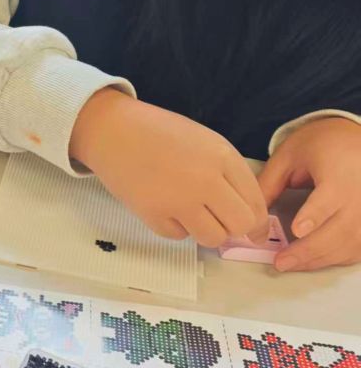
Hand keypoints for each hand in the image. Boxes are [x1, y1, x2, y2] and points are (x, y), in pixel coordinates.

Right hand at [71, 89, 268, 247]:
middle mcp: (205, 179)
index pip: (256, 204)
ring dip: (204, 230)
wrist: (111, 130)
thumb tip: (248, 217)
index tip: (249, 228)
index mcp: (223, 157)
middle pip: (240, 225)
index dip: (255, 221)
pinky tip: (163, 205)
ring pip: (212, 238)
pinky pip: (178, 236)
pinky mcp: (153, 213)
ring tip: (189, 212)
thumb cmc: (159, 133)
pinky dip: (174, 226)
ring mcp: (178, 199)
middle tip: (218, 220)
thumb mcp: (205, 142)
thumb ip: (229, 174)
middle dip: (233, 228)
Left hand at [258, 117, 360, 271]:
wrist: (353, 135)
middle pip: (341, 230)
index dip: (314, 216)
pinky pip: (360, 247)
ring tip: (290, 264)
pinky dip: (338, 258)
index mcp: (340, 173)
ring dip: (321, 259)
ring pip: (352, 244)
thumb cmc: (320, 144)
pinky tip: (314, 260)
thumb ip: (269, 184)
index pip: (329, 198)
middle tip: (281, 262)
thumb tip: (250, 216)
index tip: (297, 230)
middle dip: (309, 250)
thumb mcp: (288, 156)